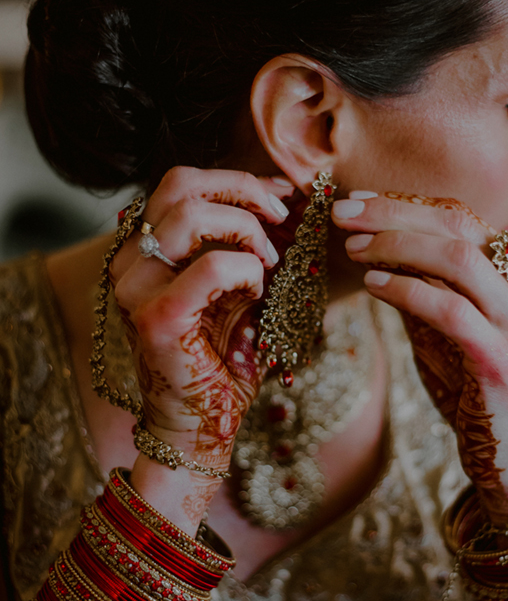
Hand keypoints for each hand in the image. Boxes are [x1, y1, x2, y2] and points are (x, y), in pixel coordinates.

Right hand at [108, 166, 290, 470]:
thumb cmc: (224, 357)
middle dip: (243, 192)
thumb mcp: (240, 288)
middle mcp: (132, 262)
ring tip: (268, 263)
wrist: (202, 420)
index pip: (180, 183)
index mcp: (147, 249)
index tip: (279, 195)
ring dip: (247, 230)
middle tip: (280, 218)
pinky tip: (256, 293)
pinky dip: (247, 270)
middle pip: (180, 185)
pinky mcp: (156, 318)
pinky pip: (213, 267)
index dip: (236, 179)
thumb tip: (282, 200)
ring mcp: (136, 288)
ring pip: (191, 217)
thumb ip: (247, 245)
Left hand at [333, 191, 507, 521]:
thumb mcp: (441, 328)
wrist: (504, 458)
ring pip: (459, 259)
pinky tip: (373, 285)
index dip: (407, 203)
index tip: (356, 202)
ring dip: (397, 245)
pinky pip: (450, 310)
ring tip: (353, 248)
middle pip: (461, 226)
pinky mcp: (499, 360)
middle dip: (395, 213)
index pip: (463, 217)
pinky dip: (407, 290)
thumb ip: (422, 285)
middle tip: (344, 214)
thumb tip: (375, 241)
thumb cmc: (471, 390)